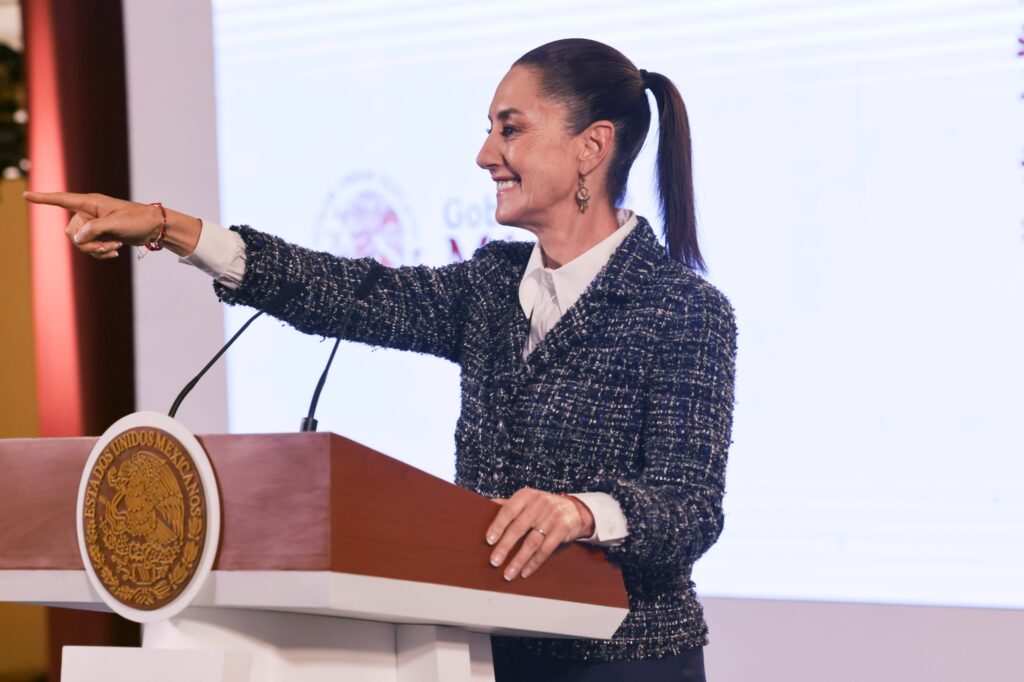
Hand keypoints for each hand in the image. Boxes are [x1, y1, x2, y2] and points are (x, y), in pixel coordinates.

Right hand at [23, 191, 200, 258]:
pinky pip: (90, 248)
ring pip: (80, 243)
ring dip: (97, 250)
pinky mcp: (101, 235)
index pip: (62, 200)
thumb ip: (94, 229)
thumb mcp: (116, 224)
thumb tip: (77, 238)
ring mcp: (95, 225)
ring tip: (115, 248)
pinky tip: (115, 253)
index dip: (43, 199)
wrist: (155, 229)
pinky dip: (101, 253)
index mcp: (91, 203)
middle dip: (87, 243)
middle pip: (71, 232)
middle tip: (109, 244)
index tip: (25, 195)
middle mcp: (89, 212)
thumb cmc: (138, 220)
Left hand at [485, 488, 594, 580]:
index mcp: (526, 496)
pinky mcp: (563, 529)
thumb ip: (508, 506)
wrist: (574, 509)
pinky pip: (546, 549)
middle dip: (505, 547)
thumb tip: (484, 507)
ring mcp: (552, 516)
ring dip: (519, 560)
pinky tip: (525, 572)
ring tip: (508, 574)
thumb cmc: (542, 507)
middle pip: (519, 528)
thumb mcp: (527, 501)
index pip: (508, 510)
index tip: (489, 540)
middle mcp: (539, 503)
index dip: (498, 525)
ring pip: (532, 542)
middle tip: (494, 562)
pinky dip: (534, 562)